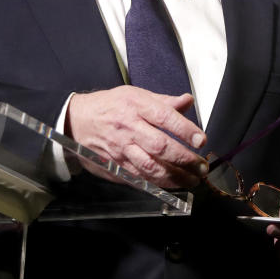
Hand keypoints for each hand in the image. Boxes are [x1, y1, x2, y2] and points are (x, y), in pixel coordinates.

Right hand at [66, 85, 207, 187]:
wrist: (77, 120)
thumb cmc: (110, 106)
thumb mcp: (136, 94)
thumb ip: (164, 101)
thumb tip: (188, 101)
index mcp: (136, 106)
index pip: (164, 117)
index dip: (185, 130)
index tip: (201, 140)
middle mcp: (129, 128)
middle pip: (159, 146)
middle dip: (184, 158)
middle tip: (202, 166)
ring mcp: (122, 149)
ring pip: (150, 166)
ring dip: (175, 176)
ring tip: (193, 179)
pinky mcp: (116, 164)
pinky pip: (140, 177)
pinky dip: (159, 183)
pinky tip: (173, 184)